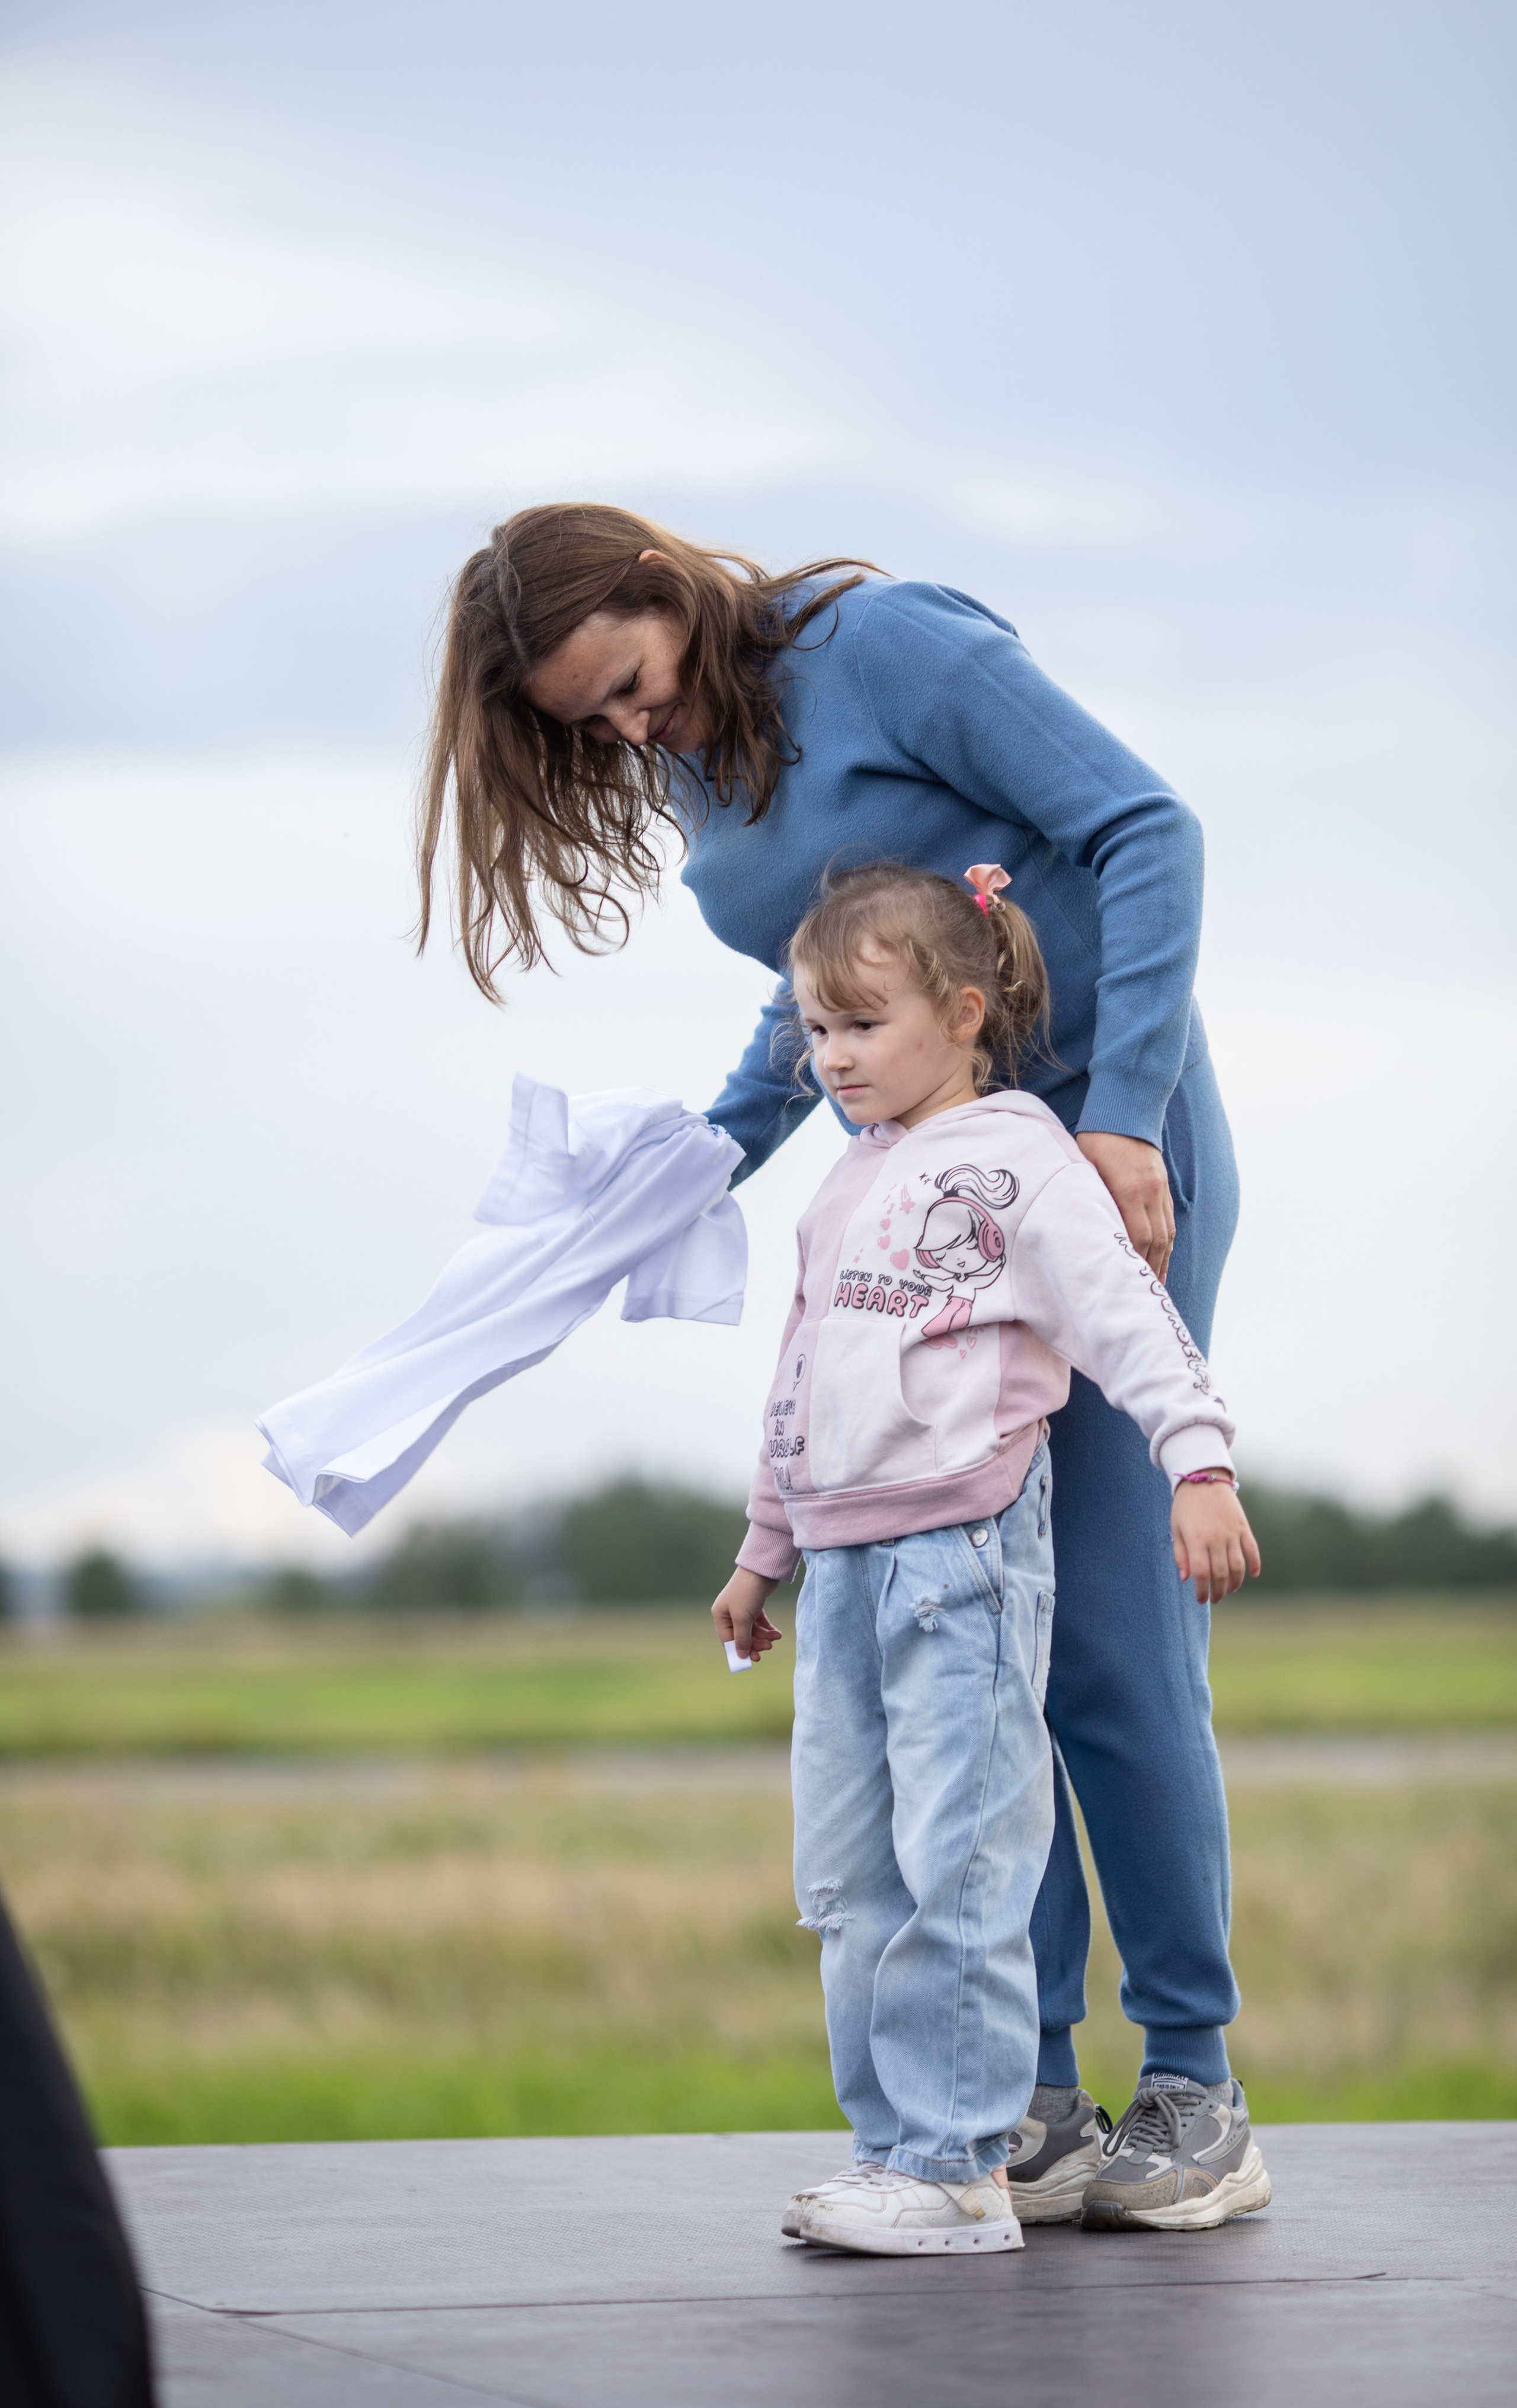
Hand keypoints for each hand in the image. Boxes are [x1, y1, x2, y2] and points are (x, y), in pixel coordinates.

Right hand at [712, 1569, 783, 1661]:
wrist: (762, 1569)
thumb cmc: (747, 1593)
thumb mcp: (742, 1618)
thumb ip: (741, 1639)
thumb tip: (741, 1655)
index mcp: (720, 1615)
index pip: (728, 1640)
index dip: (740, 1651)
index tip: (753, 1659)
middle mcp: (729, 1613)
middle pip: (742, 1636)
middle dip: (755, 1643)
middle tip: (768, 1648)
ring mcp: (742, 1609)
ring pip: (752, 1631)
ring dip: (764, 1636)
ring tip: (776, 1637)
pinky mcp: (754, 1605)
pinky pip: (759, 1623)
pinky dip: (767, 1629)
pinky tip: (776, 1633)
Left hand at [1077, 1131, 1174, 1281]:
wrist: (1125, 1112)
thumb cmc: (1096, 1141)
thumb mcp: (1086, 1168)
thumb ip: (1092, 1198)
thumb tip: (1090, 1232)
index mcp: (1129, 1189)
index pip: (1137, 1236)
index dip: (1134, 1262)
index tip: (1127, 1283)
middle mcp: (1150, 1192)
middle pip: (1156, 1241)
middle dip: (1149, 1270)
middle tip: (1140, 1295)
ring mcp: (1161, 1190)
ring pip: (1167, 1234)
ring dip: (1161, 1261)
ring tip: (1154, 1286)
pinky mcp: (1164, 1187)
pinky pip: (1169, 1222)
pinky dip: (1166, 1244)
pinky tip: (1161, 1259)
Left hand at [1171, 1480, 1260, 1604]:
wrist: (1203, 1479)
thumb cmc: (1185, 1506)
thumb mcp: (1176, 1529)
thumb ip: (1180, 1554)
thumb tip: (1186, 1578)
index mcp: (1196, 1540)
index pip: (1201, 1573)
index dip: (1201, 1590)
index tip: (1201, 1599)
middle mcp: (1216, 1538)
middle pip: (1221, 1573)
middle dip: (1219, 1591)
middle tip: (1216, 1598)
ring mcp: (1232, 1533)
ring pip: (1238, 1566)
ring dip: (1236, 1582)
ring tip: (1230, 1589)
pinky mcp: (1242, 1527)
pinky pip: (1252, 1549)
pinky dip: (1255, 1564)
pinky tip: (1252, 1575)